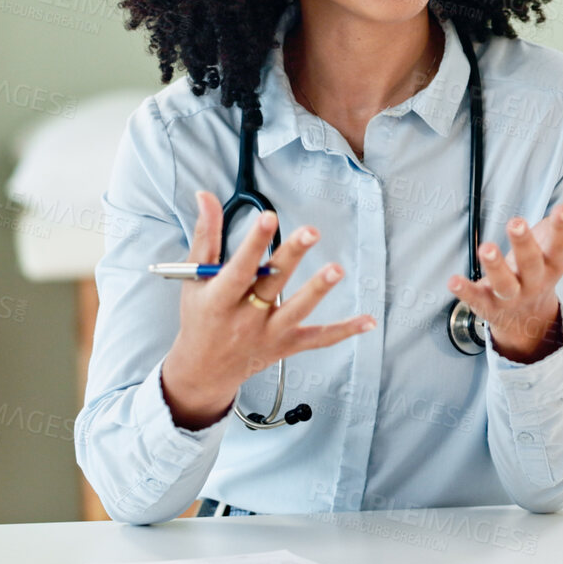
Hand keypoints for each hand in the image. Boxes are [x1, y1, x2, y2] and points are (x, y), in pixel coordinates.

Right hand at [159, 191, 375, 429]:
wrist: (204, 369)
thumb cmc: (201, 315)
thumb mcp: (195, 277)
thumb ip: (206, 235)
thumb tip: (205, 195)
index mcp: (219, 299)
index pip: (238, 268)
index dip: (253, 243)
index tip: (269, 217)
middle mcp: (244, 319)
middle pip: (271, 284)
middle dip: (291, 257)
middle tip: (310, 231)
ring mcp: (268, 334)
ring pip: (296, 311)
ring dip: (317, 290)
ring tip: (336, 269)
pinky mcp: (287, 345)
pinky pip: (318, 339)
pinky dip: (343, 331)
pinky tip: (367, 321)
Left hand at [448, 170, 562, 362]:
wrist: (529, 317)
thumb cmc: (545, 263)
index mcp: (555, 260)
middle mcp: (535, 279)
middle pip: (531, 262)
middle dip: (524, 244)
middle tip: (515, 222)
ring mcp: (512, 294)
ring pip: (505, 283)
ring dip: (495, 267)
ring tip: (486, 248)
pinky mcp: (489, 304)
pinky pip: (477, 299)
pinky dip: (465, 291)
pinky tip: (453, 280)